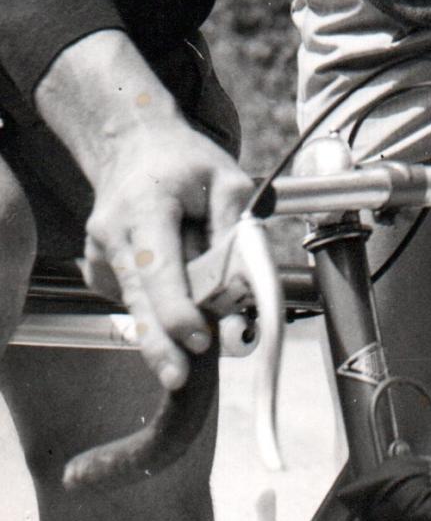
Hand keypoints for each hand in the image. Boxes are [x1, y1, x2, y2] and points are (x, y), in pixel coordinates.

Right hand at [81, 116, 252, 392]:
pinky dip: (159, 302)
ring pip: (137, 303)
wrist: (133, 143)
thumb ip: (234, 227)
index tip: (197, 336)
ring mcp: (100, 255)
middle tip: (179, 378)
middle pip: (139, 298)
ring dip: (166, 323)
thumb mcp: (226, 177)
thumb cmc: (184, 161)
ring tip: (191, 334)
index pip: (158, 268)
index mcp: (143, 209)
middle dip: (160, 342)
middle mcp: (113, 235)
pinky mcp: (100, 270)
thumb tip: (240, 279)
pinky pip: (135, 296)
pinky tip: (175, 282)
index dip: (176, 308)